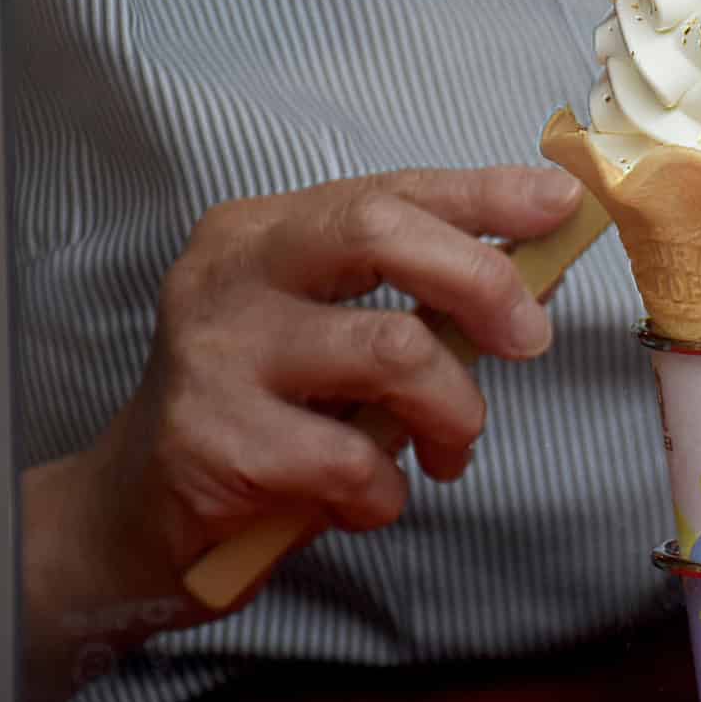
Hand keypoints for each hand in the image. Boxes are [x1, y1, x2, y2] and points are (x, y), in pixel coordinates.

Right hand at [74, 166, 582, 608]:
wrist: (137, 512)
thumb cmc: (266, 410)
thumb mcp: (343, 334)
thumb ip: (427, 297)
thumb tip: (544, 268)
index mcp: (266, 229)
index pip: (391, 189)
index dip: (485, 194)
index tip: (563, 204)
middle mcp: (232, 273)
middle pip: (381, 233)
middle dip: (482, 280)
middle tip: (531, 340)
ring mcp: (215, 352)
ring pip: (394, 352)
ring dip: (454, 412)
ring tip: (448, 447)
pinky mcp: (214, 440)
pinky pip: (354, 460)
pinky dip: (388, 491)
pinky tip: (364, 498)